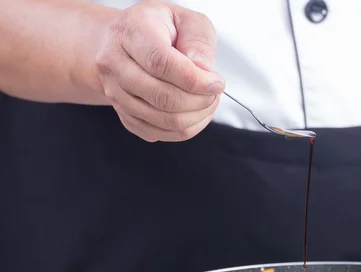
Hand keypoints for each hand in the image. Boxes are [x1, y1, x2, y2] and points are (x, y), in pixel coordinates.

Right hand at [94, 0, 223, 141]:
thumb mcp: (187, 19)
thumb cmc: (158, 28)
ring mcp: (115, 92)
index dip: (195, 80)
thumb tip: (203, 70)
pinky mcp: (124, 115)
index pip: (161, 64)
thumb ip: (198, 40)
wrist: (128, 40)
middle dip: (199, 100)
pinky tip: (195, 113)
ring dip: (196, 116)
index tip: (217, 83)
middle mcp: (114, 63)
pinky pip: (158, 133)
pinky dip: (185, 129)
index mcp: (131, 31)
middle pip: (162, 97)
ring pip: (163, 120)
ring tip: (207, 101)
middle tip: (214, 92)